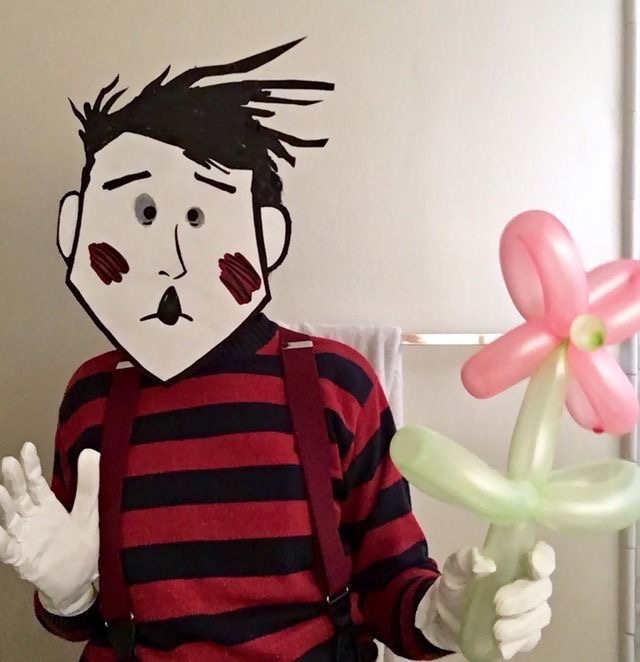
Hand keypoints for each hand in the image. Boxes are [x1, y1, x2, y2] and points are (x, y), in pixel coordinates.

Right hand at [0, 442, 99, 614]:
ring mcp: (24, 537)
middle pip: (19, 496)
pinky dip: (0, 539)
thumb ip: (89, 484)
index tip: (27, 447)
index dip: (31, 465)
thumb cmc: (82, 544)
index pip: (35, 481)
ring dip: (2, 505)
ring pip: (9, 518)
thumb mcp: (89, 511)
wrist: (80, 580)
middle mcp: (31, 518)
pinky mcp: (23, 558)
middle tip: (8, 462)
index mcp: (47, 505)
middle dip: (13, 480)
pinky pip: (7, 548)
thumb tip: (92, 451)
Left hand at [416, 541, 554, 659]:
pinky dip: (517, 643)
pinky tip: (502, 647)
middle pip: (543, 588)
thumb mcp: (455, 566)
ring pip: (541, 615)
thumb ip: (467, 559)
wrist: (448, 614)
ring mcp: (530, 611)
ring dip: (522, 624)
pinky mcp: (525, 635)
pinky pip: (530, 639)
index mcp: (516, 561)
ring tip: (497, 630)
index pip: (543, 554)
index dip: (544, 559)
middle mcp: (529, 584)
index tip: (533, 566)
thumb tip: (486, 565)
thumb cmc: (459, 582)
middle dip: (525, 597)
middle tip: (498, 604)